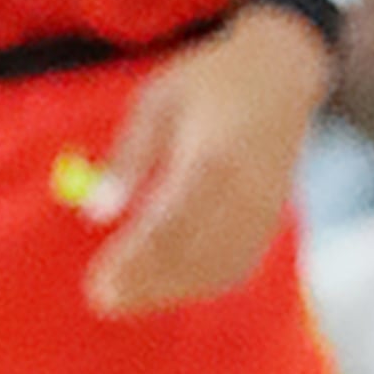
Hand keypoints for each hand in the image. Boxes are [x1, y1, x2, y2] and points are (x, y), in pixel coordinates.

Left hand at [75, 6, 329, 317]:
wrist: (279, 74)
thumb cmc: (207, 81)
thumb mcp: (155, 100)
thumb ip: (128, 157)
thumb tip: (93, 213)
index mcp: (212, 159)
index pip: (169, 226)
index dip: (134, 261)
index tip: (97, 281)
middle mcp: (243, 196)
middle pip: (191, 257)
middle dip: (144, 285)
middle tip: (100, 298)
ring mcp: (262, 215)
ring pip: (213, 271)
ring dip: (168, 290)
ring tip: (123, 295)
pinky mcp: (271, 224)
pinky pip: (233, 266)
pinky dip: (197, 283)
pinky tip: (165, 284)